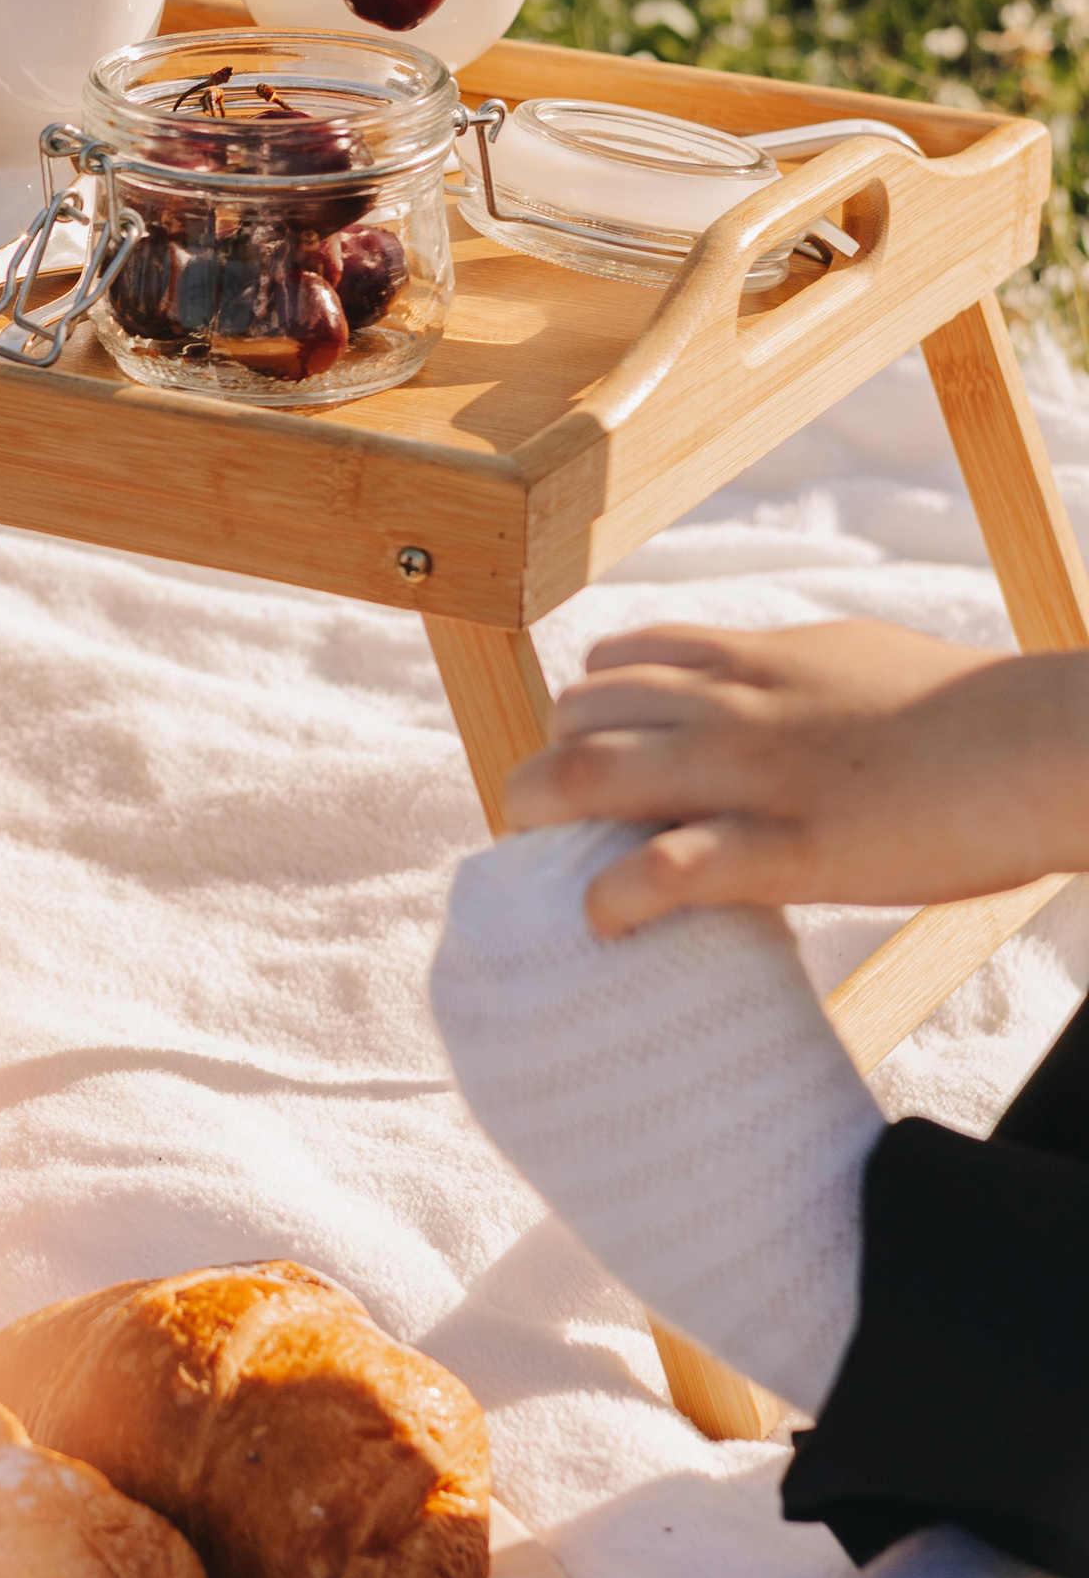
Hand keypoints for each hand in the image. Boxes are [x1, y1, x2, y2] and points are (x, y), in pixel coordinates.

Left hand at [502, 619, 1088, 931]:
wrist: (1041, 744)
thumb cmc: (964, 710)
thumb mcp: (851, 659)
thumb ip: (786, 674)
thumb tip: (753, 683)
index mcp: (752, 659)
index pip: (614, 660)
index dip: (578, 710)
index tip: (578, 756)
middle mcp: (733, 705)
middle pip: (581, 715)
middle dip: (545, 768)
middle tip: (547, 826)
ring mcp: (755, 774)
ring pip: (594, 774)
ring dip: (542, 818)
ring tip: (539, 865)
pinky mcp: (791, 847)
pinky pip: (671, 865)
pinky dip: (617, 894)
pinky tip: (605, 919)